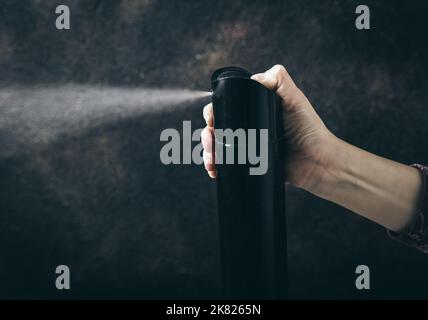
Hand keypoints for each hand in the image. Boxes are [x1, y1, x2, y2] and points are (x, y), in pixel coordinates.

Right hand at [201, 64, 335, 190]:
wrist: (318, 162)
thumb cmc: (309, 130)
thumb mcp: (295, 99)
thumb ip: (279, 81)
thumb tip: (254, 78)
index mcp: (254, 109)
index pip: (227, 106)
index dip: (214, 111)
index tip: (211, 118)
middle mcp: (248, 126)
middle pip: (217, 127)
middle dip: (208, 134)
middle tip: (210, 140)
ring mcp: (248, 146)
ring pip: (218, 147)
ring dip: (209, 152)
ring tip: (212, 160)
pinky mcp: (249, 165)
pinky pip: (227, 165)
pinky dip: (216, 167)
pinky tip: (214, 170)